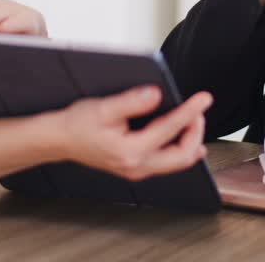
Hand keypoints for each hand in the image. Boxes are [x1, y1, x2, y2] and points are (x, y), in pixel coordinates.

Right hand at [56, 86, 211, 180]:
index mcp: (131, 151)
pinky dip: (180, 149)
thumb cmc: (78, 123)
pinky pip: (167, 163)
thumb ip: (131, 102)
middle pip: (182, 155)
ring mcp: (137, 170)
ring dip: (190, 141)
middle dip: (196, 132)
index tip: (204, 98)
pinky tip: (185, 139)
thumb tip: (156, 94)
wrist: (60, 140)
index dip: (190, 111)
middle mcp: (137, 166)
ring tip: (195, 120)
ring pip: (177, 162)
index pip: (170, 129)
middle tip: (199, 110)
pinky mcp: (135, 168)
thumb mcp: (103, 108)